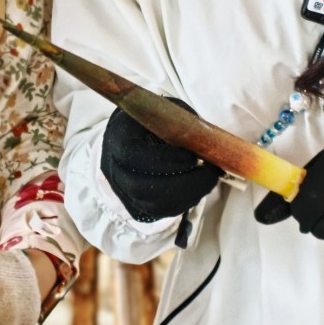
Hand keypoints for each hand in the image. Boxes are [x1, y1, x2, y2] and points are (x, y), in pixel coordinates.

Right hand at [100, 104, 222, 221]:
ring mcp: (123, 189)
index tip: (191, 156)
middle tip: (208, 173)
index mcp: (118, 138)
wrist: (131, 136)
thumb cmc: (151, 122)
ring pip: (151, 204)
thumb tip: (209, 142)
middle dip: (181, 184)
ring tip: (207, 181)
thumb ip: (180, 124)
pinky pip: (158, 212)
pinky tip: (199, 190)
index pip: (133, 155)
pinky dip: (183, 204)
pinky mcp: (136, 204)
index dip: (164, 159)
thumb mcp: (163, 112)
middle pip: (141, 187)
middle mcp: (115, 168)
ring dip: (186, 196)